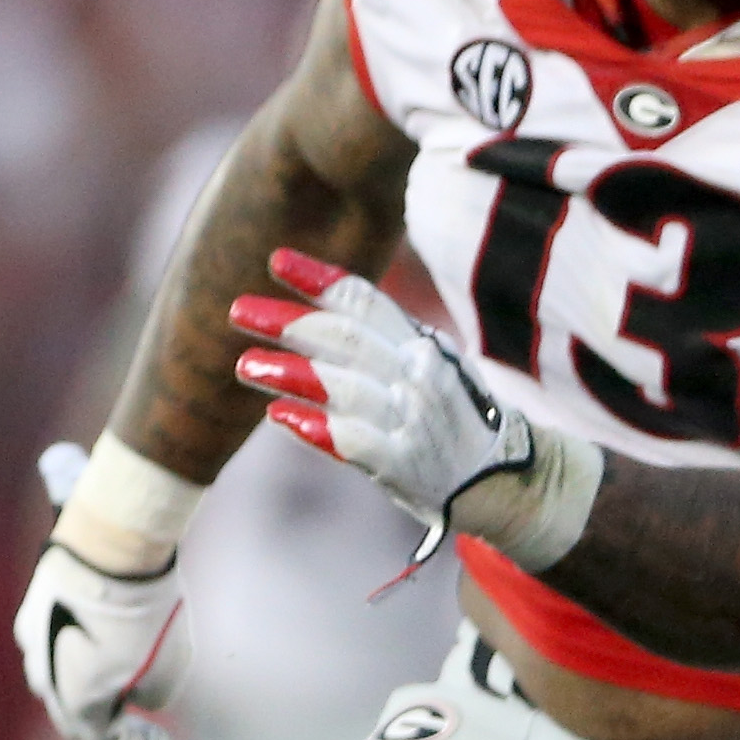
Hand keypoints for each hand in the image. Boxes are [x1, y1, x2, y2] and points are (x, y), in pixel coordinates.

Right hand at [16, 538, 189, 739]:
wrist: (108, 551)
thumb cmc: (144, 616)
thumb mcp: (170, 670)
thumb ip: (153, 697)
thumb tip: (137, 694)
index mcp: (79, 708)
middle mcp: (46, 684)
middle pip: (72, 718)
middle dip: (104, 722)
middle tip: (132, 716)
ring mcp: (31, 647)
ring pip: (56, 681)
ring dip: (83, 684)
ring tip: (113, 670)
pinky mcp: (30, 613)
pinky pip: (50, 646)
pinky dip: (72, 650)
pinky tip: (95, 632)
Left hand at [230, 249, 595, 568]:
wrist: (501, 479)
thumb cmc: (452, 417)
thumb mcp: (427, 365)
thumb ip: (380, 341)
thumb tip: (320, 309)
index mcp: (420, 345)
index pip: (365, 303)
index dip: (319, 279)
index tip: (276, 259)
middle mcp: (416, 376)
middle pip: (344, 340)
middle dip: (289, 322)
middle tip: (238, 310)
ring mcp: (409, 419)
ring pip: (343, 387)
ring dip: (290, 373)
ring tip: (246, 365)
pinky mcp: (401, 463)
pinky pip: (354, 440)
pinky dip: (317, 426)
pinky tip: (280, 415)